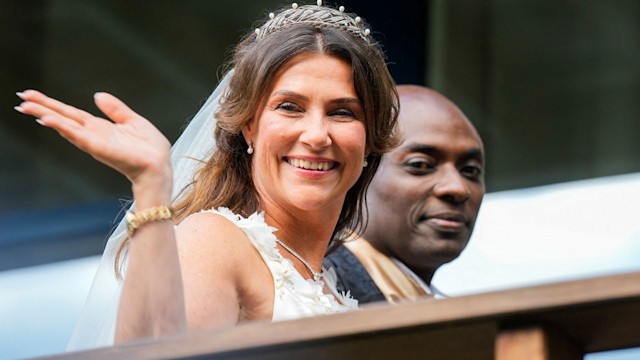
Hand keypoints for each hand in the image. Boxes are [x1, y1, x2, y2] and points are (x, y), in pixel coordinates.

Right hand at [15, 90, 171, 189]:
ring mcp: (94, 142)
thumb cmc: (150, 148)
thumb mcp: (132, 121)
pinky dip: (62, 127)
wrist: (159, 166)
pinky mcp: (98, 148)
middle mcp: (93, 135)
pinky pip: (77, 135)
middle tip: (21, 99)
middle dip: (42, 108)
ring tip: (26, 107)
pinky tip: (48, 119)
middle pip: (63, 118)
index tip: (32, 95)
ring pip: (65, 125)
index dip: (53, 104)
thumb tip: (97, 95)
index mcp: (100, 128)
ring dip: (46, 116)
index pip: (71, 114)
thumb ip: (115, 109)